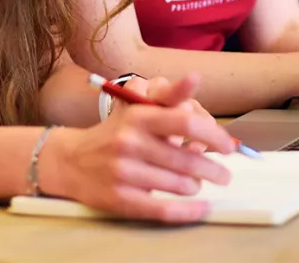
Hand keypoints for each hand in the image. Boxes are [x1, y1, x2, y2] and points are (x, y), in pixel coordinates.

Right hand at [41, 73, 238, 222]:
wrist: (70, 161)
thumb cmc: (114, 133)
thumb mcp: (137, 108)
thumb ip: (169, 99)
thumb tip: (198, 88)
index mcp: (138, 116)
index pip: (186, 121)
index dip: (215, 135)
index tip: (229, 146)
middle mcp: (130, 142)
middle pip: (188, 159)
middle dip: (214, 169)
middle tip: (224, 173)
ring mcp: (124, 173)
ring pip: (180, 185)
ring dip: (196, 185)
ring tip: (197, 183)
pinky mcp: (120, 199)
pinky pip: (164, 209)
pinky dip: (189, 211)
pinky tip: (202, 207)